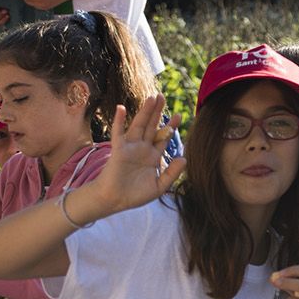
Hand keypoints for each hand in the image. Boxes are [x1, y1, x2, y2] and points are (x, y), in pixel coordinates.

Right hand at [92, 95, 185, 215]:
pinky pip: (118, 133)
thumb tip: (184, 158)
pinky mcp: (118, 150)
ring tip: (152, 97)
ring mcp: (130, 148)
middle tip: (163, 97)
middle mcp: (142, 148)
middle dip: (157, 112)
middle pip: (152, 126)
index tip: (180, 114)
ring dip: (145, 112)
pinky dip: (119, 121)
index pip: (163, 137)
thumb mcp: (159, 186)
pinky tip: (121, 108)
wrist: (114, 201)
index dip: (171, 126)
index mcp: (152, 156)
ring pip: (138, 126)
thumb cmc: (135, 195)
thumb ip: (172, 173)